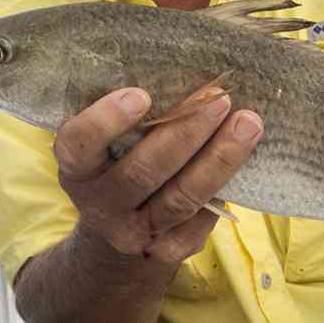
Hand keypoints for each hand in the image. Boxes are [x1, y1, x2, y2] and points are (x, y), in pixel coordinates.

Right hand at [54, 85, 264, 266]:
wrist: (118, 226)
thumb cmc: (119, 161)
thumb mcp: (106, 142)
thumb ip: (129, 116)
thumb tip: (184, 71)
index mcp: (76, 168)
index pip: (78, 145)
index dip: (106, 121)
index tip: (141, 95)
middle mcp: (98, 205)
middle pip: (142, 172)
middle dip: (185, 132)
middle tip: (219, 99)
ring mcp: (132, 232)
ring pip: (180, 199)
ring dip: (218, 159)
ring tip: (247, 124)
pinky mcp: (166, 251)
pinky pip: (200, 220)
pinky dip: (224, 187)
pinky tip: (243, 159)